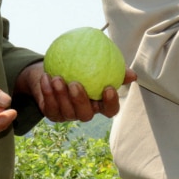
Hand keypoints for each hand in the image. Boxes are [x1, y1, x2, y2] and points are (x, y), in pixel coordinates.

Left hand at [16, 61, 135, 122]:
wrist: (56, 67)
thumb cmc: (84, 65)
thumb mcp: (100, 63)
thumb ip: (116, 69)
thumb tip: (133, 75)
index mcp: (100, 104)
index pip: (110, 110)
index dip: (111, 103)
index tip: (108, 88)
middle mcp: (85, 112)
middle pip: (85, 114)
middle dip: (80, 100)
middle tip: (74, 83)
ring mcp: (68, 115)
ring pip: (65, 111)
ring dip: (60, 95)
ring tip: (56, 78)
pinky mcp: (53, 114)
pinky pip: (49, 106)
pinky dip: (47, 92)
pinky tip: (46, 77)